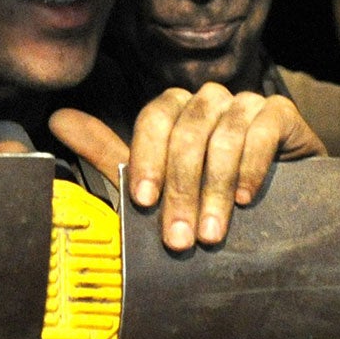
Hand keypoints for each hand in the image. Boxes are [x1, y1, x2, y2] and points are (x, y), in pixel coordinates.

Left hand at [54, 84, 323, 250]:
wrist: (282, 209)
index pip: (154, 117)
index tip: (142, 203)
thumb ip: (109, 153)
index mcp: (176, 109)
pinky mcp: (282, 113)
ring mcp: (247, 102)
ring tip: (211, 235)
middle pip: (187, 131)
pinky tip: (246, 199)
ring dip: (214, 190)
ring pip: (223, 135)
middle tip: (180, 240)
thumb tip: (57, 118)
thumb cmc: (210, 197)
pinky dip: (251, 166)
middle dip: (181, 190)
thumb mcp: (158, 182)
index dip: (146, 158)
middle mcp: (210, 99)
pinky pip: (263, 129)